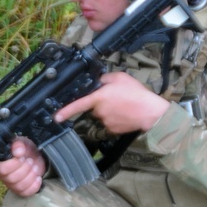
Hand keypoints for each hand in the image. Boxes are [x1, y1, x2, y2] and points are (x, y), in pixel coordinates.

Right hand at [0, 137, 47, 196]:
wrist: (36, 157)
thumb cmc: (26, 150)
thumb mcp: (23, 142)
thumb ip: (18, 144)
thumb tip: (18, 152)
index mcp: (1, 163)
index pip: (2, 169)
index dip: (14, 164)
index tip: (22, 157)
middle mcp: (4, 176)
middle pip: (12, 179)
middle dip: (25, 169)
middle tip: (30, 161)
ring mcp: (12, 185)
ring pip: (19, 186)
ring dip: (31, 176)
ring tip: (35, 168)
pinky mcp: (21, 191)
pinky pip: (26, 193)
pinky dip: (34, 185)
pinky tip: (38, 177)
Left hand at [54, 70, 168, 133]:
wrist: (150, 112)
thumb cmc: (136, 94)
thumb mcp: (119, 77)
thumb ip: (104, 78)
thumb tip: (98, 80)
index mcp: (99, 98)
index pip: (78, 105)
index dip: (65, 111)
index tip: (56, 117)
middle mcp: (99, 111)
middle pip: (94, 107)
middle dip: (101, 102)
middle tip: (116, 97)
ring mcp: (106, 122)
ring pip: (102, 115)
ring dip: (109, 110)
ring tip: (123, 104)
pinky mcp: (112, 129)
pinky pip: (109, 122)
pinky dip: (115, 118)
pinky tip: (125, 113)